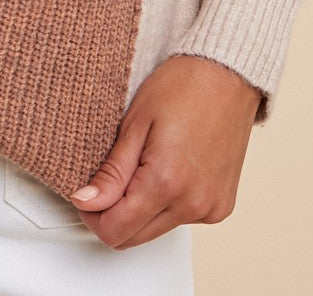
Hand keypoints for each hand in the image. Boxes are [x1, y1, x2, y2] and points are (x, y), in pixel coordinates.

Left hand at [67, 53, 262, 248]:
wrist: (227, 74)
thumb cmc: (183, 86)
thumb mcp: (135, 123)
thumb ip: (111, 172)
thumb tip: (86, 201)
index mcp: (166, 183)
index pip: (115, 231)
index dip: (92, 214)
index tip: (87, 193)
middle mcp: (193, 204)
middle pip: (134, 238)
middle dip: (113, 214)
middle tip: (109, 177)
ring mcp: (210, 209)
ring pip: (156, 230)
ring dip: (140, 209)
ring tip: (142, 164)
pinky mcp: (222, 207)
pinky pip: (181, 219)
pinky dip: (166, 204)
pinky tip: (167, 170)